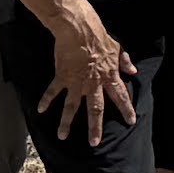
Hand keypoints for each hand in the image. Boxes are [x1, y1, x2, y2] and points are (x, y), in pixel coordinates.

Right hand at [40, 5, 131, 144]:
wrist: (79, 30)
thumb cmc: (99, 37)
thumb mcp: (117, 48)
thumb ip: (124, 61)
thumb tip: (133, 70)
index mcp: (109, 76)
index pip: (121, 96)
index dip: (127, 109)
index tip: (131, 122)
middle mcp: (94, 83)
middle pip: (96, 109)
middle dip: (95, 127)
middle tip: (94, 143)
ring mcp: (77, 82)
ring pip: (72, 106)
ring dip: (66, 122)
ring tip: (62, 136)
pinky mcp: (62, 76)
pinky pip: (53, 91)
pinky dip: (46, 100)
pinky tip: (41, 110)